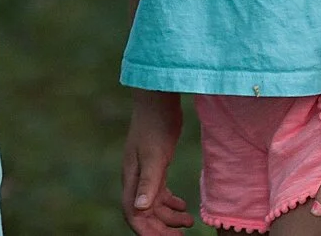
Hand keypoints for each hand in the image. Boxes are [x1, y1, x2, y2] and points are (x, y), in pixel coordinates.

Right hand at [121, 91, 192, 235]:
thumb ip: (149, 182)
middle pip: (144, 214)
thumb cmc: (155, 124)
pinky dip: (170, 202)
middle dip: (161, 229)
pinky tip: (183, 206)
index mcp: (131, 179)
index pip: (134, 215)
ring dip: (169, 217)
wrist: (157, 98)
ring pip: (153, 204)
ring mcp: (144, 172)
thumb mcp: (154, 154)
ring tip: (189, 222)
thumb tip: (140, 209)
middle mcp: (135, 179)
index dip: (148, 232)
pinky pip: (159, 192)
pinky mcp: (155, 164)